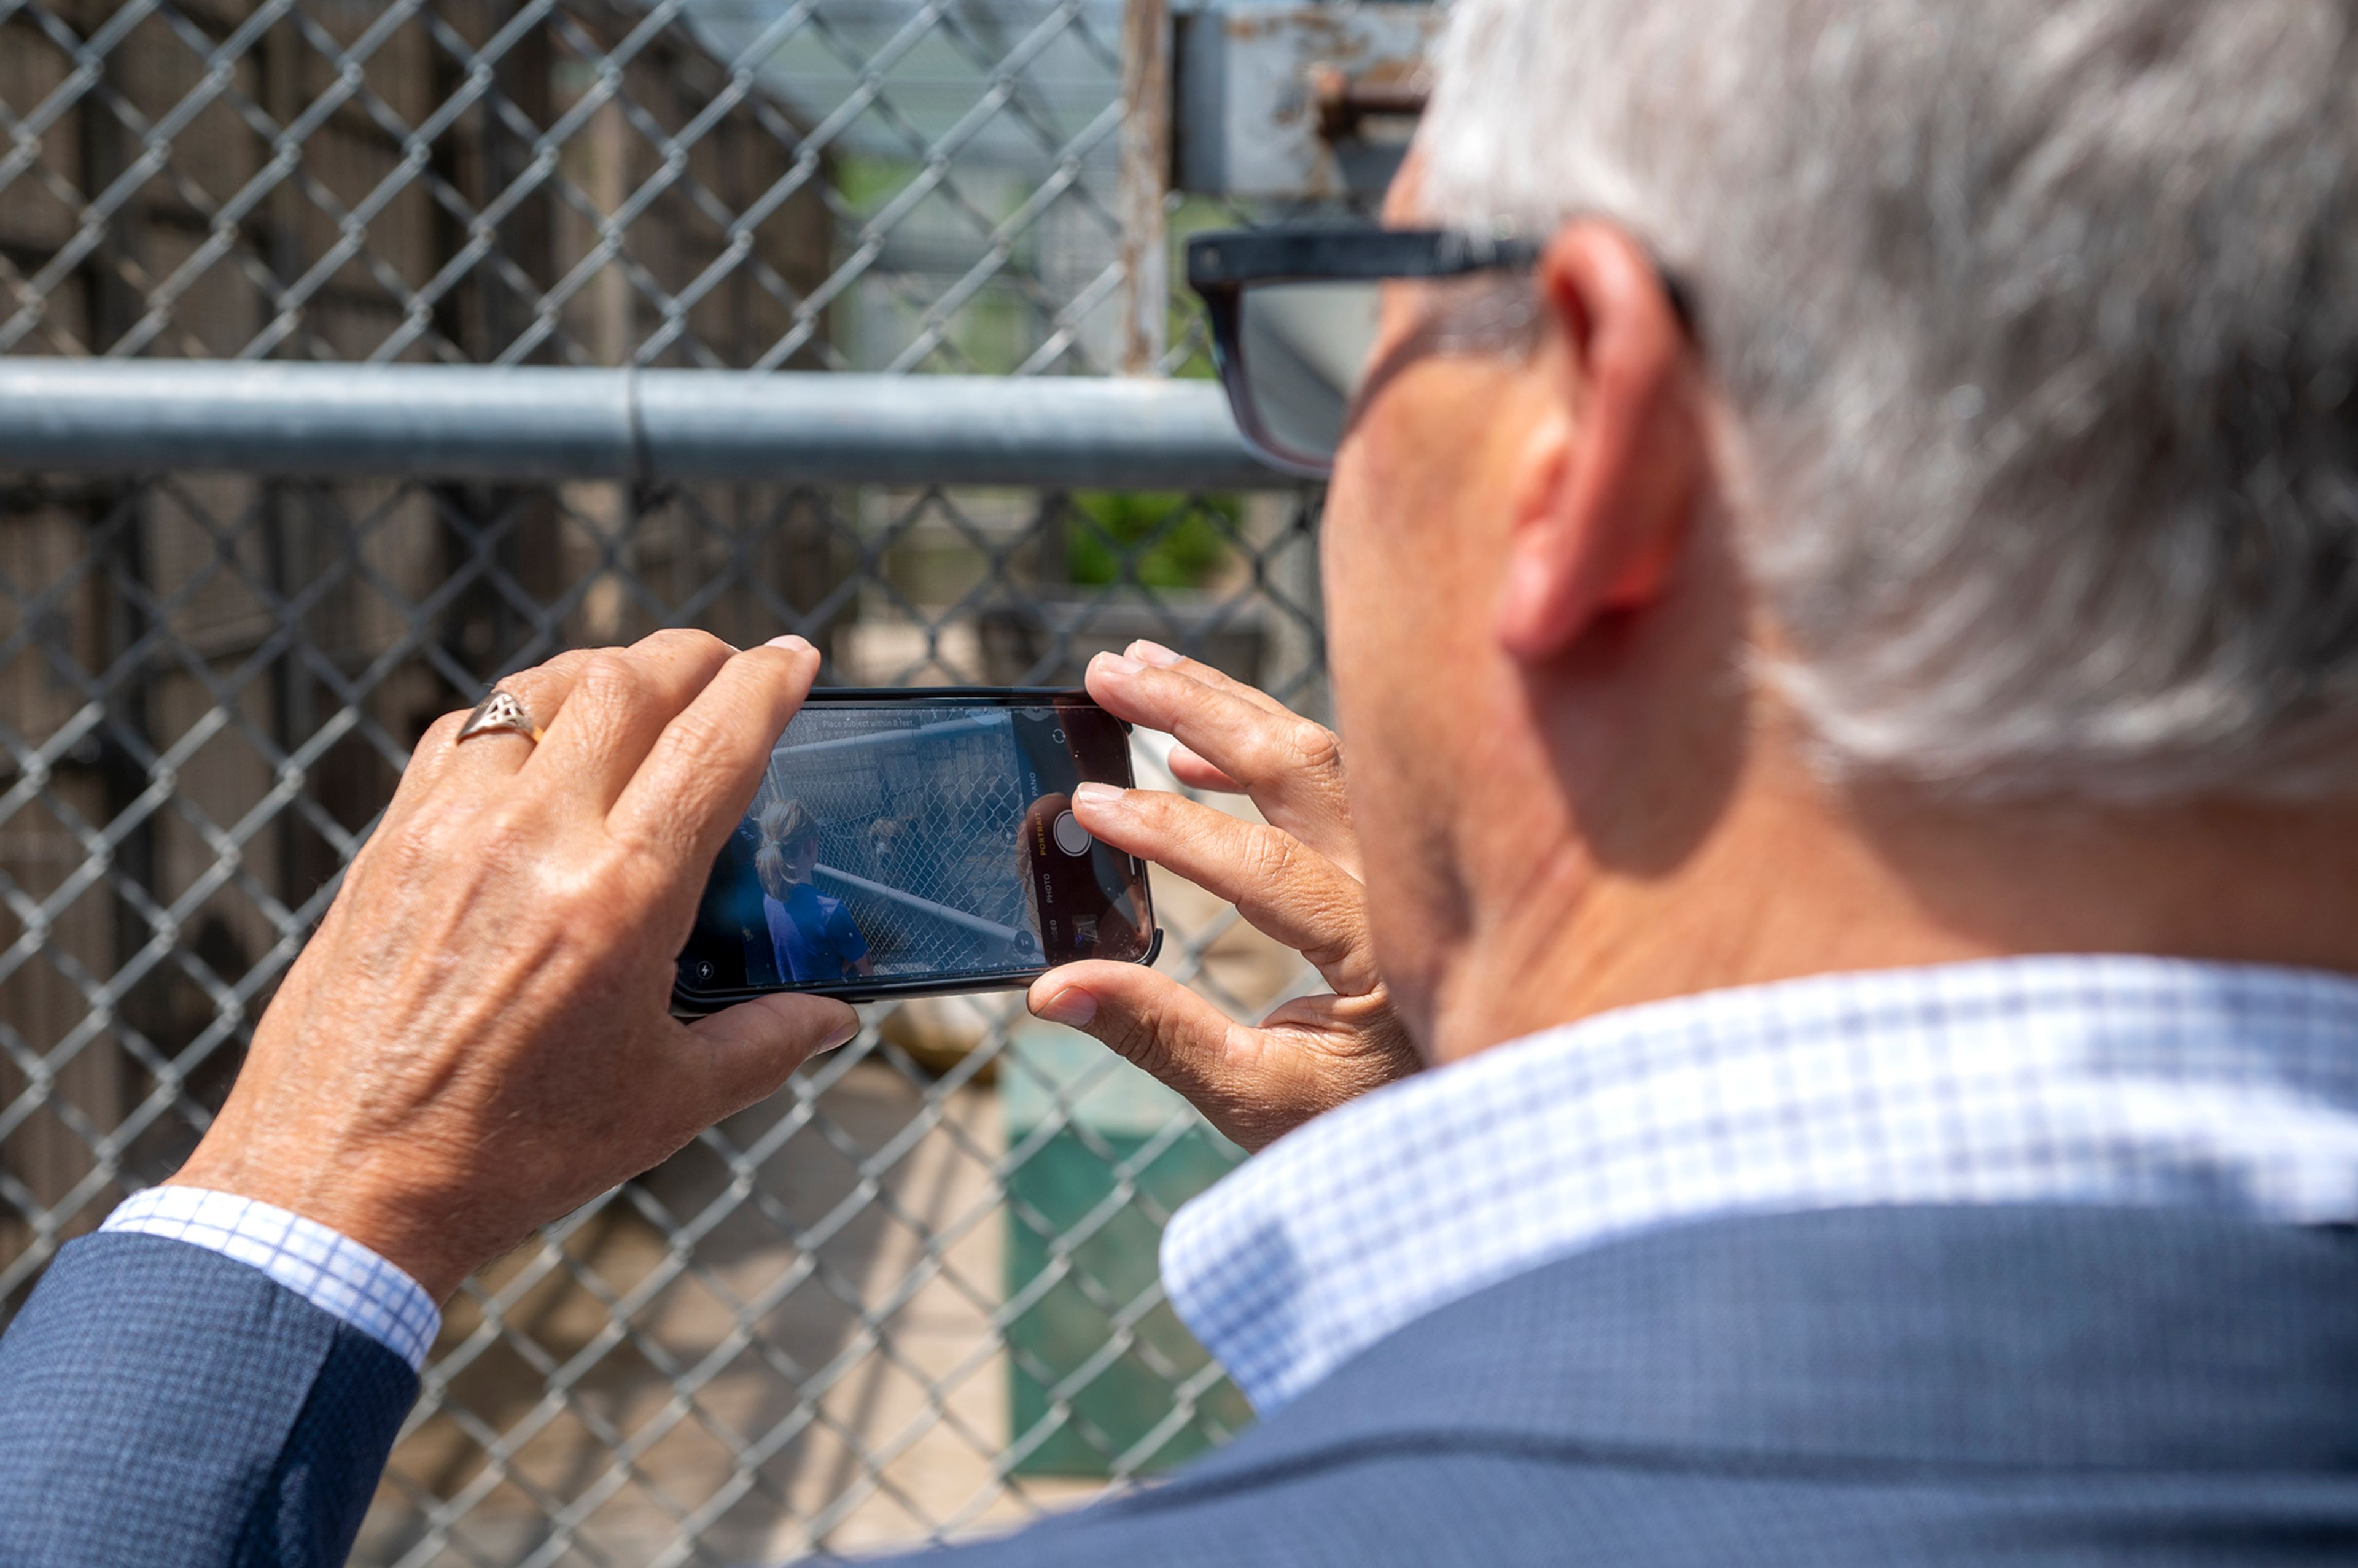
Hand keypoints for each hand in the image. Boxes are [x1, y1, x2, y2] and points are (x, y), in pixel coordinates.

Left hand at [172, 631, 859, 1299]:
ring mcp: (448, 830)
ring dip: (609, 670)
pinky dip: (520, 712)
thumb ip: (763, 1043)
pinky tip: (541, 744)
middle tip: (729, 667)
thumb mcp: (665, 1105)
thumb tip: (832, 1016)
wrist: (337, 1189)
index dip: (770, 682)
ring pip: (542, 687)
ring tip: (644, 691)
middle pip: (630, 682)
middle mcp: (532, 840)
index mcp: (619, 900)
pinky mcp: (389, 842)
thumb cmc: (508, 1155)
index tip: (798, 658)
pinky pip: (463, 731)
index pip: (715, 741)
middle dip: (696, 656)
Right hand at [1027, 643, 1417, 1150]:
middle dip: (1193, 710)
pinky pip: (1334, 775)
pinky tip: (1186, 757)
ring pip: (1320, 751)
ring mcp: (1409, 858)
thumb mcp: (1259, 1100)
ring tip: (1135, 670)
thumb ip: (1160, 1038)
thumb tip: (1051, 989)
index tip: (1087, 802)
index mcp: (1382, 955)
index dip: (1168, 831)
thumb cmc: (1370, 1124)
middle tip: (1104, 674)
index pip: (1265, 869)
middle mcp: (1407, 886)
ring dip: (1223, 706)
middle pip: (1302, 766)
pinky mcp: (1399, 852)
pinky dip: (1256, 751)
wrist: (1478, 1125)